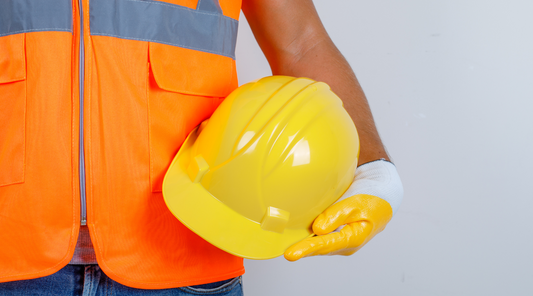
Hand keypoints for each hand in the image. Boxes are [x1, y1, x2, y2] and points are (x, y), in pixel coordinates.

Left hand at [284, 160, 402, 260]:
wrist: (381, 196)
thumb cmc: (371, 199)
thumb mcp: (355, 204)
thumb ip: (335, 216)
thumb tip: (318, 229)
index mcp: (354, 238)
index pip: (326, 244)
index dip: (307, 249)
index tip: (291, 254)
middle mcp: (347, 243)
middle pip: (321, 248)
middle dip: (304, 250)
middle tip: (287, 253)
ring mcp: (342, 240)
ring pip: (321, 244)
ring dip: (306, 244)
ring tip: (288, 246)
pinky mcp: (337, 234)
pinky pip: (322, 237)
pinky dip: (311, 237)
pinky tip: (299, 235)